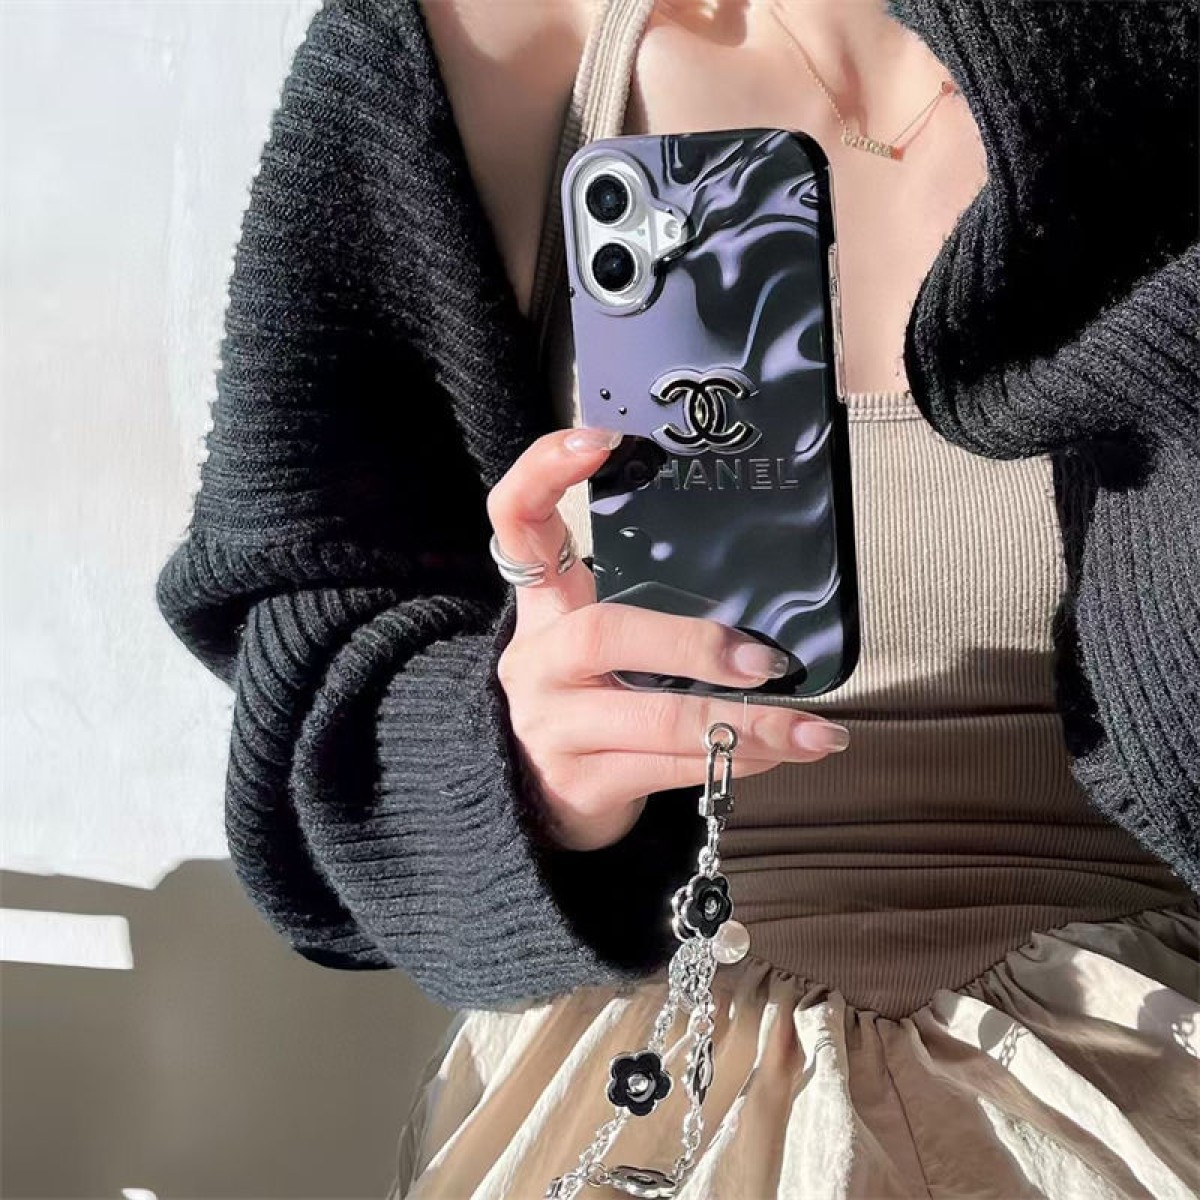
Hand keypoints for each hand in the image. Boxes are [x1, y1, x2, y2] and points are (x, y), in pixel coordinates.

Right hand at [487, 427, 850, 851]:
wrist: (526, 792)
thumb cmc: (585, 699)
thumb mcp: (595, 641)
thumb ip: (648, 606)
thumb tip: (763, 580)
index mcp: (544, 606)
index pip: (517, 519)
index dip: (545, 472)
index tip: (602, 439)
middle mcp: (537, 661)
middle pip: (601, 634)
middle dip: (691, 646)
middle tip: (764, 660)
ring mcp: (552, 726)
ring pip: (650, 720)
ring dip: (742, 725)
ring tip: (810, 730)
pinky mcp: (580, 783)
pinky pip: (667, 770)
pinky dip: (730, 762)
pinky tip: (776, 756)